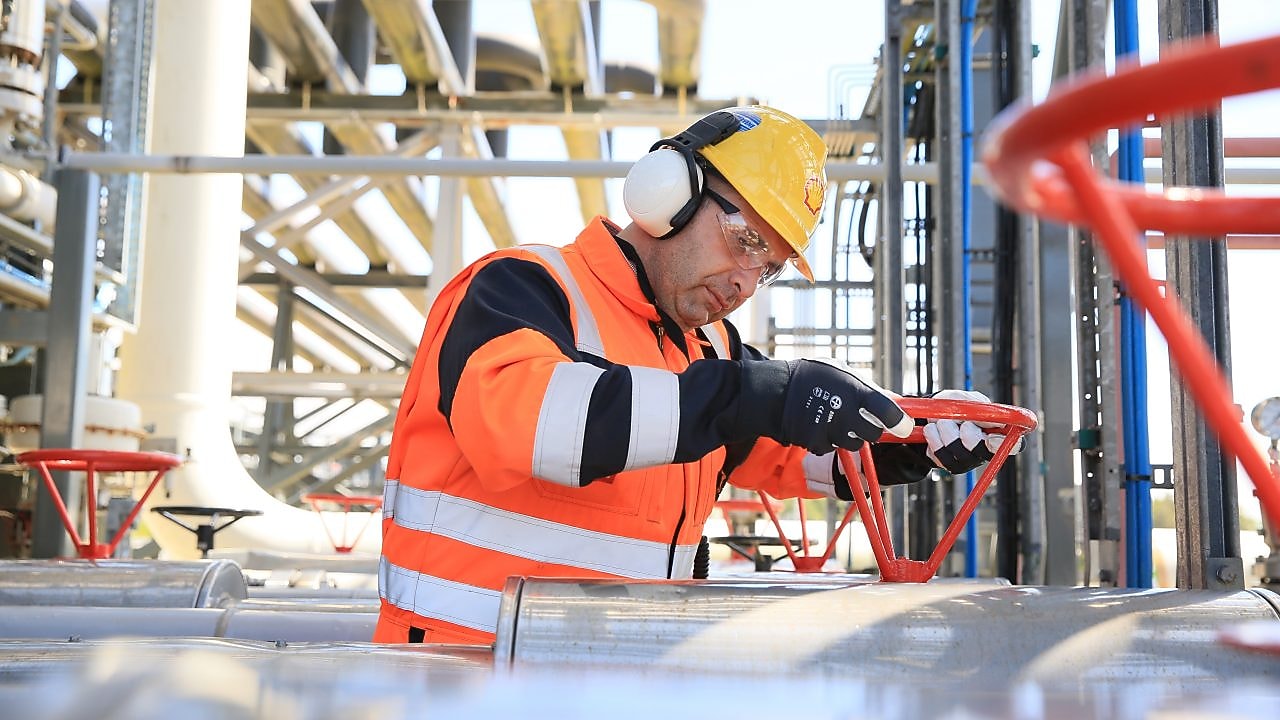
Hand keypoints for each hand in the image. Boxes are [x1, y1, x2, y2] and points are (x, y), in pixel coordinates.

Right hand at [780, 359, 912, 454]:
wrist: (774, 392)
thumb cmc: (812, 377)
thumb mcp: (843, 373)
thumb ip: (870, 389)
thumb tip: (896, 402)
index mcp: (854, 390)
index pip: (889, 412)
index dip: (900, 422)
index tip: (904, 426)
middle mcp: (844, 412)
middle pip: (874, 434)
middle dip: (872, 429)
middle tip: (862, 419)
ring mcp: (830, 430)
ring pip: (854, 443)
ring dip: (850, 436)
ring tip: (835, 418)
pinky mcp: (817, 444)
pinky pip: (833, 448)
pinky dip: (830, 440)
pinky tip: (819, 425)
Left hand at [921, 390, 1022, 473]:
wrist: (929, 413)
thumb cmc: (954, 406)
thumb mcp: (966, 399)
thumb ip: (977, 405)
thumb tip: (990, 415)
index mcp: (996, 432)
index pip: (1014, 445)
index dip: (1006, 443)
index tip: (992, 436)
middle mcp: (984, 449)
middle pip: (984, 452)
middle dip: (970, 436)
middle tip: (962, 423)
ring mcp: (966, 459)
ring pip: (960, 454)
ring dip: (947, 431)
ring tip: (942, 420)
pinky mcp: (948, 463)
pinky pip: (941, 456)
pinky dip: (934, 438)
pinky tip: (932, 429)